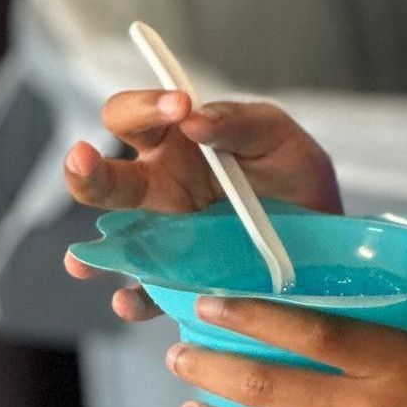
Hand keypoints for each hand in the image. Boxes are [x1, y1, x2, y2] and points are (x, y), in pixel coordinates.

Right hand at [62, 90, 340, 321]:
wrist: (325, 228)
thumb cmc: (291, 170)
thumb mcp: (276, 135)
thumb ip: (239, 122)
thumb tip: (195, 119)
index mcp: (172, 142)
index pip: (131, 117)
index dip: (143, 107)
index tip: (180, 105)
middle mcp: (157, 188)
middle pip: (104, 179)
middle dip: (85, 170)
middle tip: (84, 156)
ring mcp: (164, 237)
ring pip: (112, 244)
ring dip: (91, 253)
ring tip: (81, 262)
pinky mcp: (180, 279)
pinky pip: (148, 293)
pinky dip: (134, 300)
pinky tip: (129, 300)